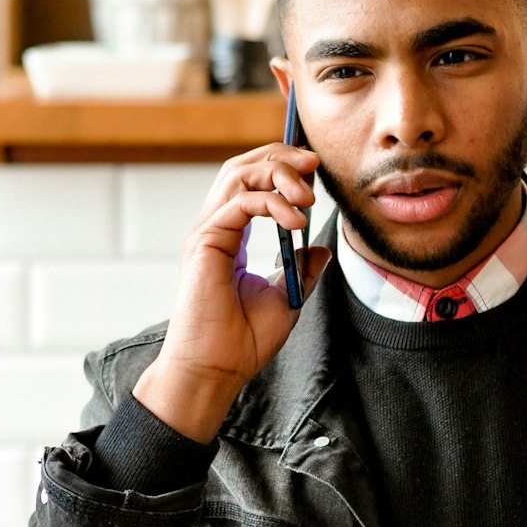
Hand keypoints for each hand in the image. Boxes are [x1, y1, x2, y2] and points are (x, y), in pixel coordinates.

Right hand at [133, 143, 330, 442]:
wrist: (216, 370)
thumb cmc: (242, 342)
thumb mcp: (286, 297)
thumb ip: (301, 268)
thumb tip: (321, 247)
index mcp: (229, 237)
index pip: (251, 182)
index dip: (282, 167)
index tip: (315, 171)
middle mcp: (214, 228)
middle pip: (242, 166)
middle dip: (281, 157)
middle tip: (315, 163)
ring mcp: (207, 232)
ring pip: (237, 174)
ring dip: (278, 173)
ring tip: (308, 196)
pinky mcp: (205, 242)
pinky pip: (241, 203)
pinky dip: (273, 203)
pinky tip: (297, 223)